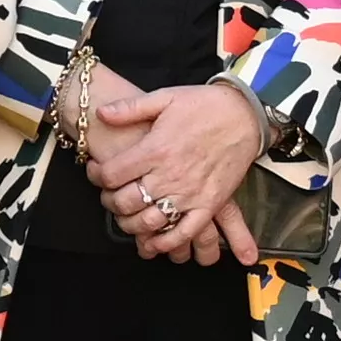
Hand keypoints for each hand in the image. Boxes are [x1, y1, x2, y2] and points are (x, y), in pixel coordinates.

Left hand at [73, 78, 268, 264]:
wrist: (245, 114)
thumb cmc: (205, 105)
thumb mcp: (165, 97)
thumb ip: (131, 108)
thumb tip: (101, 113)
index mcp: (155, 149)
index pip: (111, 174)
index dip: (95, 176)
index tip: (95, 172)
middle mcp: (169, 175)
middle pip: (125, 202)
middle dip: (109, 202)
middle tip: (108, 195)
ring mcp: (190, 194)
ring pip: (148, 222)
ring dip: (130, 225)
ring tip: (126, 216)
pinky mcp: (209, 205)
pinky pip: (184, 233)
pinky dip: (165, 243)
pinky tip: (153, 242)